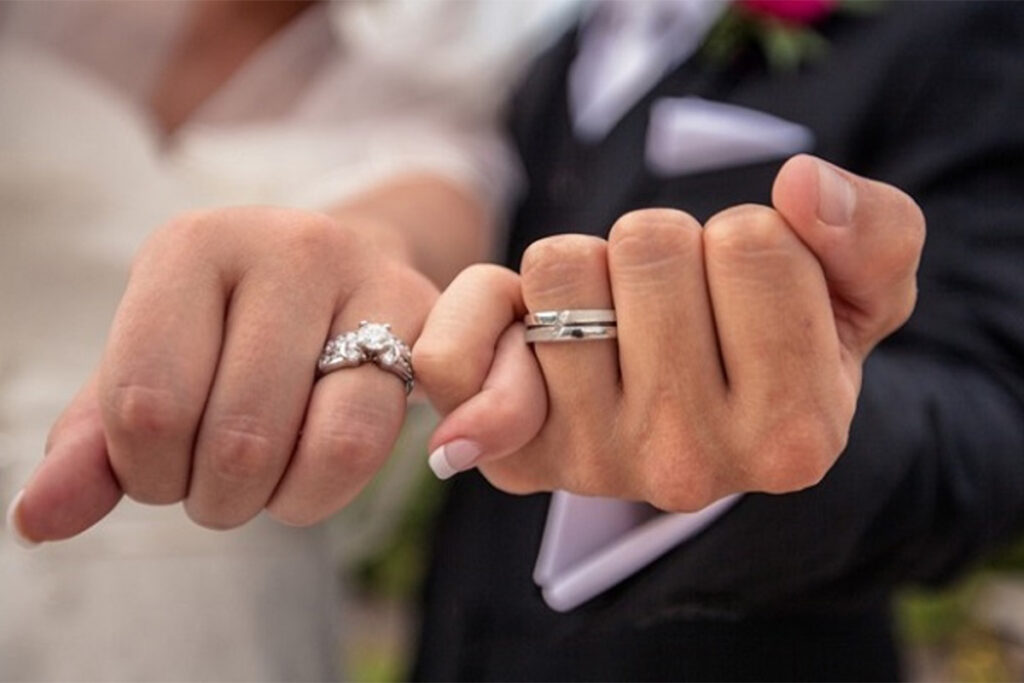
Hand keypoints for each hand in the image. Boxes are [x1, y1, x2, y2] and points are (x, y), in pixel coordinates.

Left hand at [9, 206, 435, 543]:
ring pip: (328, 444)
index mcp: (192, 246)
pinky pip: (381, 442)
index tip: (157, 466)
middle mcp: (286, 245)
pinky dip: (334, 488)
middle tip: (215, 481)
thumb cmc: (227, 336)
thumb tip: (36, 521)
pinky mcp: (426, 322)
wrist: (337, 279)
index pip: (148, 403)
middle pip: (238, 436)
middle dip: (216, 496)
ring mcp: (368, 277)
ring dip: (283, 502)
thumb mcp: (152, 373)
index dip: (146, 472)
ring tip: (265, 484)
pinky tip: (315, 469)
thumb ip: (92, 446)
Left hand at [413, 155, 924, 509]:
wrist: (698, 415)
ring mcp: (592, 464)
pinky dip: (483, 312)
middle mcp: (689, 466)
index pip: (750, 243)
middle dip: (665, 248)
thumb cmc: (777, 344)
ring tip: (620, 323)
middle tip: (678, 305)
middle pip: (649, 245)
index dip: (748, 237)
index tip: (746, 294)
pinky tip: (528, 336)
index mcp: (792, 433)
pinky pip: (453, 353)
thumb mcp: (860, 295)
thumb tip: (802, 186)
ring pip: (559, 265)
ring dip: (589, 269)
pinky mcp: (513, 456)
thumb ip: (873, 235)